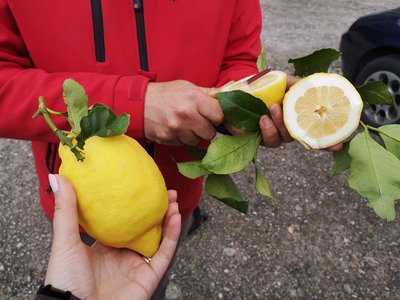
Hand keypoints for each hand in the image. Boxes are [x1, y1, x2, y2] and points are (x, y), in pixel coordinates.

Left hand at [45, 174, 180, 299]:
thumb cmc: (66, 281)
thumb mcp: (65, 241)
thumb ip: (66, 210)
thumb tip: (58, 177)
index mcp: (105, 247)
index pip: (122, 222)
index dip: (132, 206)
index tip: (138, 186)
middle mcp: (123, 254)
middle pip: (145, 228)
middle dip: (155, 208)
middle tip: (162, 189)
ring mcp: (137, 265)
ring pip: (159, 238)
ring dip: (168, 218)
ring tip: (172, 198)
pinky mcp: (149, 276)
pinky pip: (165, 253)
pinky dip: (173, 235)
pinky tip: (175, 217)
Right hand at [144, 80, 223, 145]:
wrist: (138, 103)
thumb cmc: (166, 94)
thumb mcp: (188, 87)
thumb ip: (211, 93)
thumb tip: (231, 93)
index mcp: (194, 98)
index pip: (219, 115)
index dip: (217, 116)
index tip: (212, 115)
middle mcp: (186, 114)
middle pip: (210, 132)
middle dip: (206, 128)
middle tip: (196, 120)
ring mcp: (176, 128)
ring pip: (197, 141)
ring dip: (193, 135)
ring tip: (183, 124)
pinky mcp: (167, 139)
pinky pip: (183, 144)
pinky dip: (181, 139)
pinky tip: (174, 129)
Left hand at [258, 75, 342, 150]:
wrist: (238, 94)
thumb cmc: (261, 87)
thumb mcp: (280, 81)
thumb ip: (296, 84)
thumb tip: (311, 84)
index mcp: (298, 114)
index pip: (316, 130)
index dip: (328, 140)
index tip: (339, 144)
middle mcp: (290, 126)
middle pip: (303, 134)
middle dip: (304, 127)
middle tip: (290, 108)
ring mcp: (277, 134)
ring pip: (286, 137)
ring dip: (281, 123)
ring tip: (272, 107)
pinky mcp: (263, 139)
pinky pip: (271, 140)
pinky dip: (268, 129)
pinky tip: (263, 119)